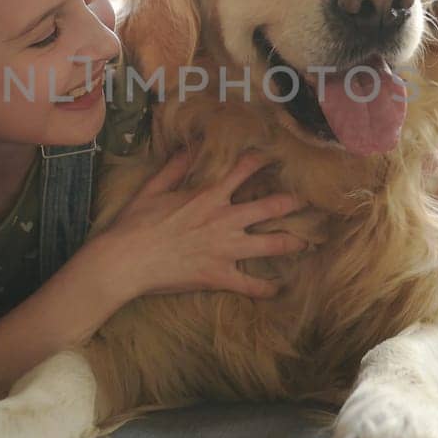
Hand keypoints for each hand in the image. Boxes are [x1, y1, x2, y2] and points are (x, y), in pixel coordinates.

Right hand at [98, 150, 309, 300]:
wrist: (126, 260)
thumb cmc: (136, 223)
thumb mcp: (153, 188)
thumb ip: (175, 167)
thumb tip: (189, 146)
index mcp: (208, 195)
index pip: (244, 171)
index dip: (263, 161)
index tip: (278, 155)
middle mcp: (223, 220)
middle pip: (270, 207)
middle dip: (293, 202)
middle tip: (311, 199)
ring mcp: (225, 249)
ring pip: (270, 245)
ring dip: (292, 242)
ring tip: (306, 242)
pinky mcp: (219, 276)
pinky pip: (251, 285)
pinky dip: (266, 289)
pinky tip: (278, 290)